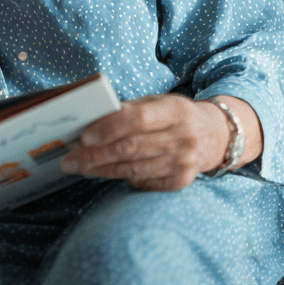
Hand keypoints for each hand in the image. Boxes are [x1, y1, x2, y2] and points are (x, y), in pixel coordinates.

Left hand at [59, 94, 231, 191]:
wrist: (213, 136)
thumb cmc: (174, 115)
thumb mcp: (156, 103)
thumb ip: (128, 110)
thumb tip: (90, 120)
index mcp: (175, 111)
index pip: (139, 119)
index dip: (110, 128)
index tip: (84, 135)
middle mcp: (183, 138)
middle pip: (132, 148)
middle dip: (95, 155)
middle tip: (70, 159)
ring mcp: (183, 163)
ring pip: (134, 169)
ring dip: (101, 169)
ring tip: (78, 167)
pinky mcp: (180, 182)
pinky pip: (143, 182)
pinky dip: (121, 178)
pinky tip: (104, 173)